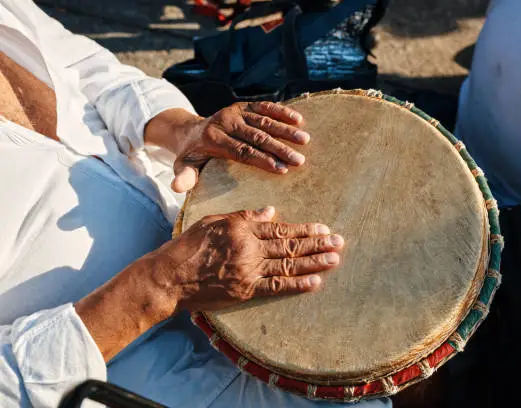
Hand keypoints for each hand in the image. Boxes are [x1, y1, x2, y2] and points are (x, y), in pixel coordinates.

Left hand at [144, 103, 309, 192]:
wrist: (191, 130)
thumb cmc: (193, 155)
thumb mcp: (184, 166)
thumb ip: (184, 176)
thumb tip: (177, 188)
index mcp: (213, 138)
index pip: (241, 151)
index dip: (262, 160)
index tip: (281, 170)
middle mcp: (225, 121)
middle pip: (257, 136)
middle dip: (279, 148)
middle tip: (299, 161)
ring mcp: (236, 111)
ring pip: (264, 120)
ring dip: (286, 130)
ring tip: (305, 140)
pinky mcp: (244, 105)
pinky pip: (265, 107)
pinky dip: (282, 111)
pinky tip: (299, 119)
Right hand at [149, 206, 343, 311]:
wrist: (169, 277)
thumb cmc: (188, 246)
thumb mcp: (213, 221)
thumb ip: (244, 216)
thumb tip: (270, 211)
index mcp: (242, 228)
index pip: (280, 228)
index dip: (304, 228)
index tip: (323, 227)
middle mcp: (249, 248)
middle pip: (290, 245)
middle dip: (317, 243)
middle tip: (339, 241)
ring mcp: (249, 271)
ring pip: (288, 265)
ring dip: (314, 262)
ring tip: (335, 258)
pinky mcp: (245, 290)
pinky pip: (276, 287)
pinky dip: (297, 285)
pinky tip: (316, 282)